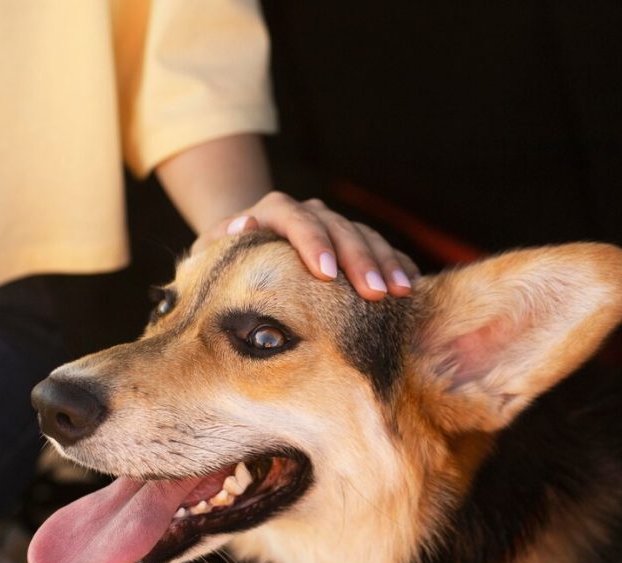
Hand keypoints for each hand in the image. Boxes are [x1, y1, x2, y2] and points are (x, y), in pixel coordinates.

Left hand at [193, 192, 419, 300]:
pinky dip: (396, 264)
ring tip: (400, 292)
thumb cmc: (224, 263)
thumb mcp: (211, 253)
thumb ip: (220, 241)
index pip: (295, 219)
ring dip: (384, 263)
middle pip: (338, 227)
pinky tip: (410, 286)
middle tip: (374, 292)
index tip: (326, 274)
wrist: (246, 250)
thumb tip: (244, 222)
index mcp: (272, 211)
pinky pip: (381, 248)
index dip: (312, 243)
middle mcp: (308, 212)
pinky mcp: (352, 241)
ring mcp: (333, 225)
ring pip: (364, 236)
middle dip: (359, 259)